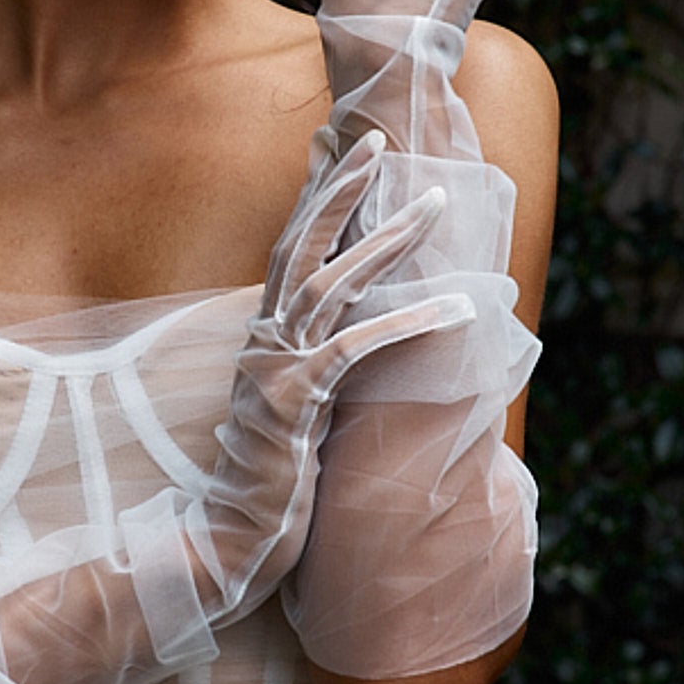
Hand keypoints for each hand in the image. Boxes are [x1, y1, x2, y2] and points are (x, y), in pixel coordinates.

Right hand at [196, 128, 474, 609]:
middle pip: (301, 245)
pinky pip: (356, 349)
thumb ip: (312, 374)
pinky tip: (455, 309)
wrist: (228, 543)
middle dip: (340, 189)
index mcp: (262, 341)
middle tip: (379, 141)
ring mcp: (275, 370)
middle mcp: (263, 344)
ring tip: (431, 203)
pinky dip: (407, 324)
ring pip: (332, 283)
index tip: (338, 149)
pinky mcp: (295, 404)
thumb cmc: (266, 487)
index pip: (288, 252)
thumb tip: (345, 351)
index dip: (313, 198)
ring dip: (386, 239)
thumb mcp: (293, 415)